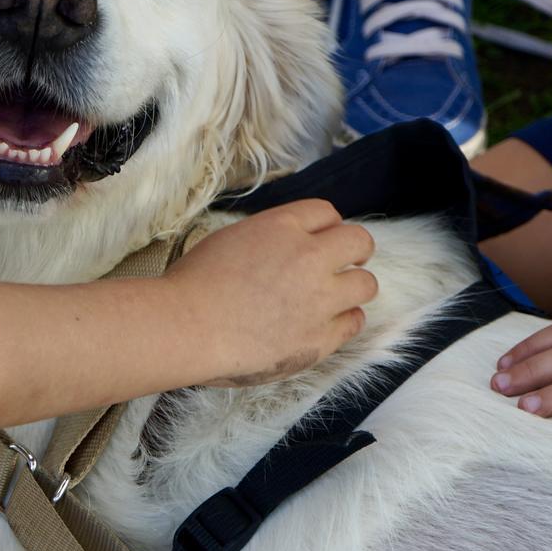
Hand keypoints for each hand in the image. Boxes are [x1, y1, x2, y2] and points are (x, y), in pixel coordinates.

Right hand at [167, 200, 376, 385]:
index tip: (321, 239)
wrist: (186, 327)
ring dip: (353, 287)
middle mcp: (309, 257)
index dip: (326, 226)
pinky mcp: (320, 338)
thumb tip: (283, 247)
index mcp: (282, 227)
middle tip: (344, 263)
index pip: (326, 212)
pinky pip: (354, 322)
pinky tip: (328, 322)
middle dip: (354, 250)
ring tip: (336, 297)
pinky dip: (345, 320)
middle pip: (358, 241)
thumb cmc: (192, 285)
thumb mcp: (231, 238)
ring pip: (365, 285)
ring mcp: (319, 299)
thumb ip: (268, 238)